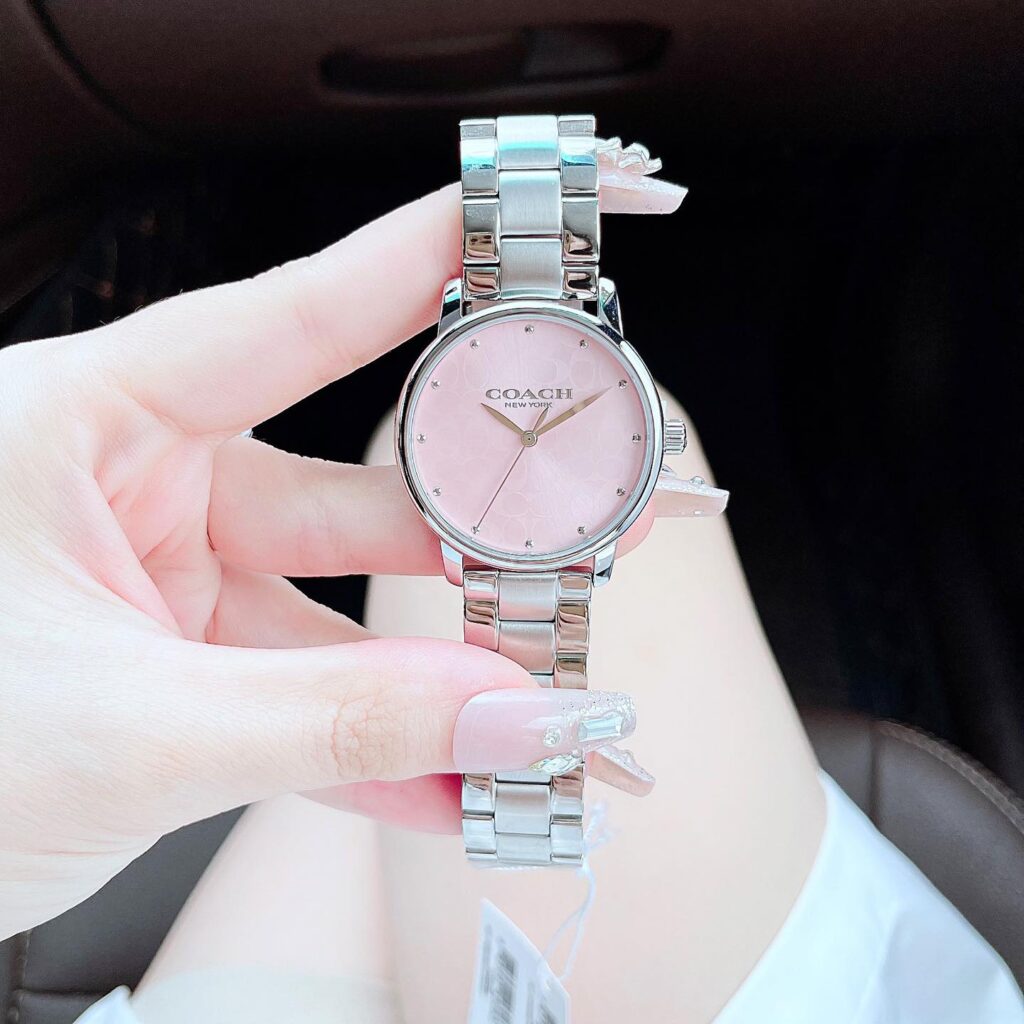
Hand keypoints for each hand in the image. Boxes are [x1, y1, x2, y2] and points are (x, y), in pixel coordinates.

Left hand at [0, 160, 720, 936]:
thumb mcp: (126, 729)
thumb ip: (337, 724)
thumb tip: (507, 714)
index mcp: (92, 417)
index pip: (306, 310)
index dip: (441, 255)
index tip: (548, 212)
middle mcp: (147, 480)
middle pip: (367, 482)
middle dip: (493, 523)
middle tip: (599, 530)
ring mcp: (177, 577)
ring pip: (359, 608)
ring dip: (456, 666)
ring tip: (552, 695)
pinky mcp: (194, 663)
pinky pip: (321, 696)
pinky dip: (395, 742)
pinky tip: (469, 774)